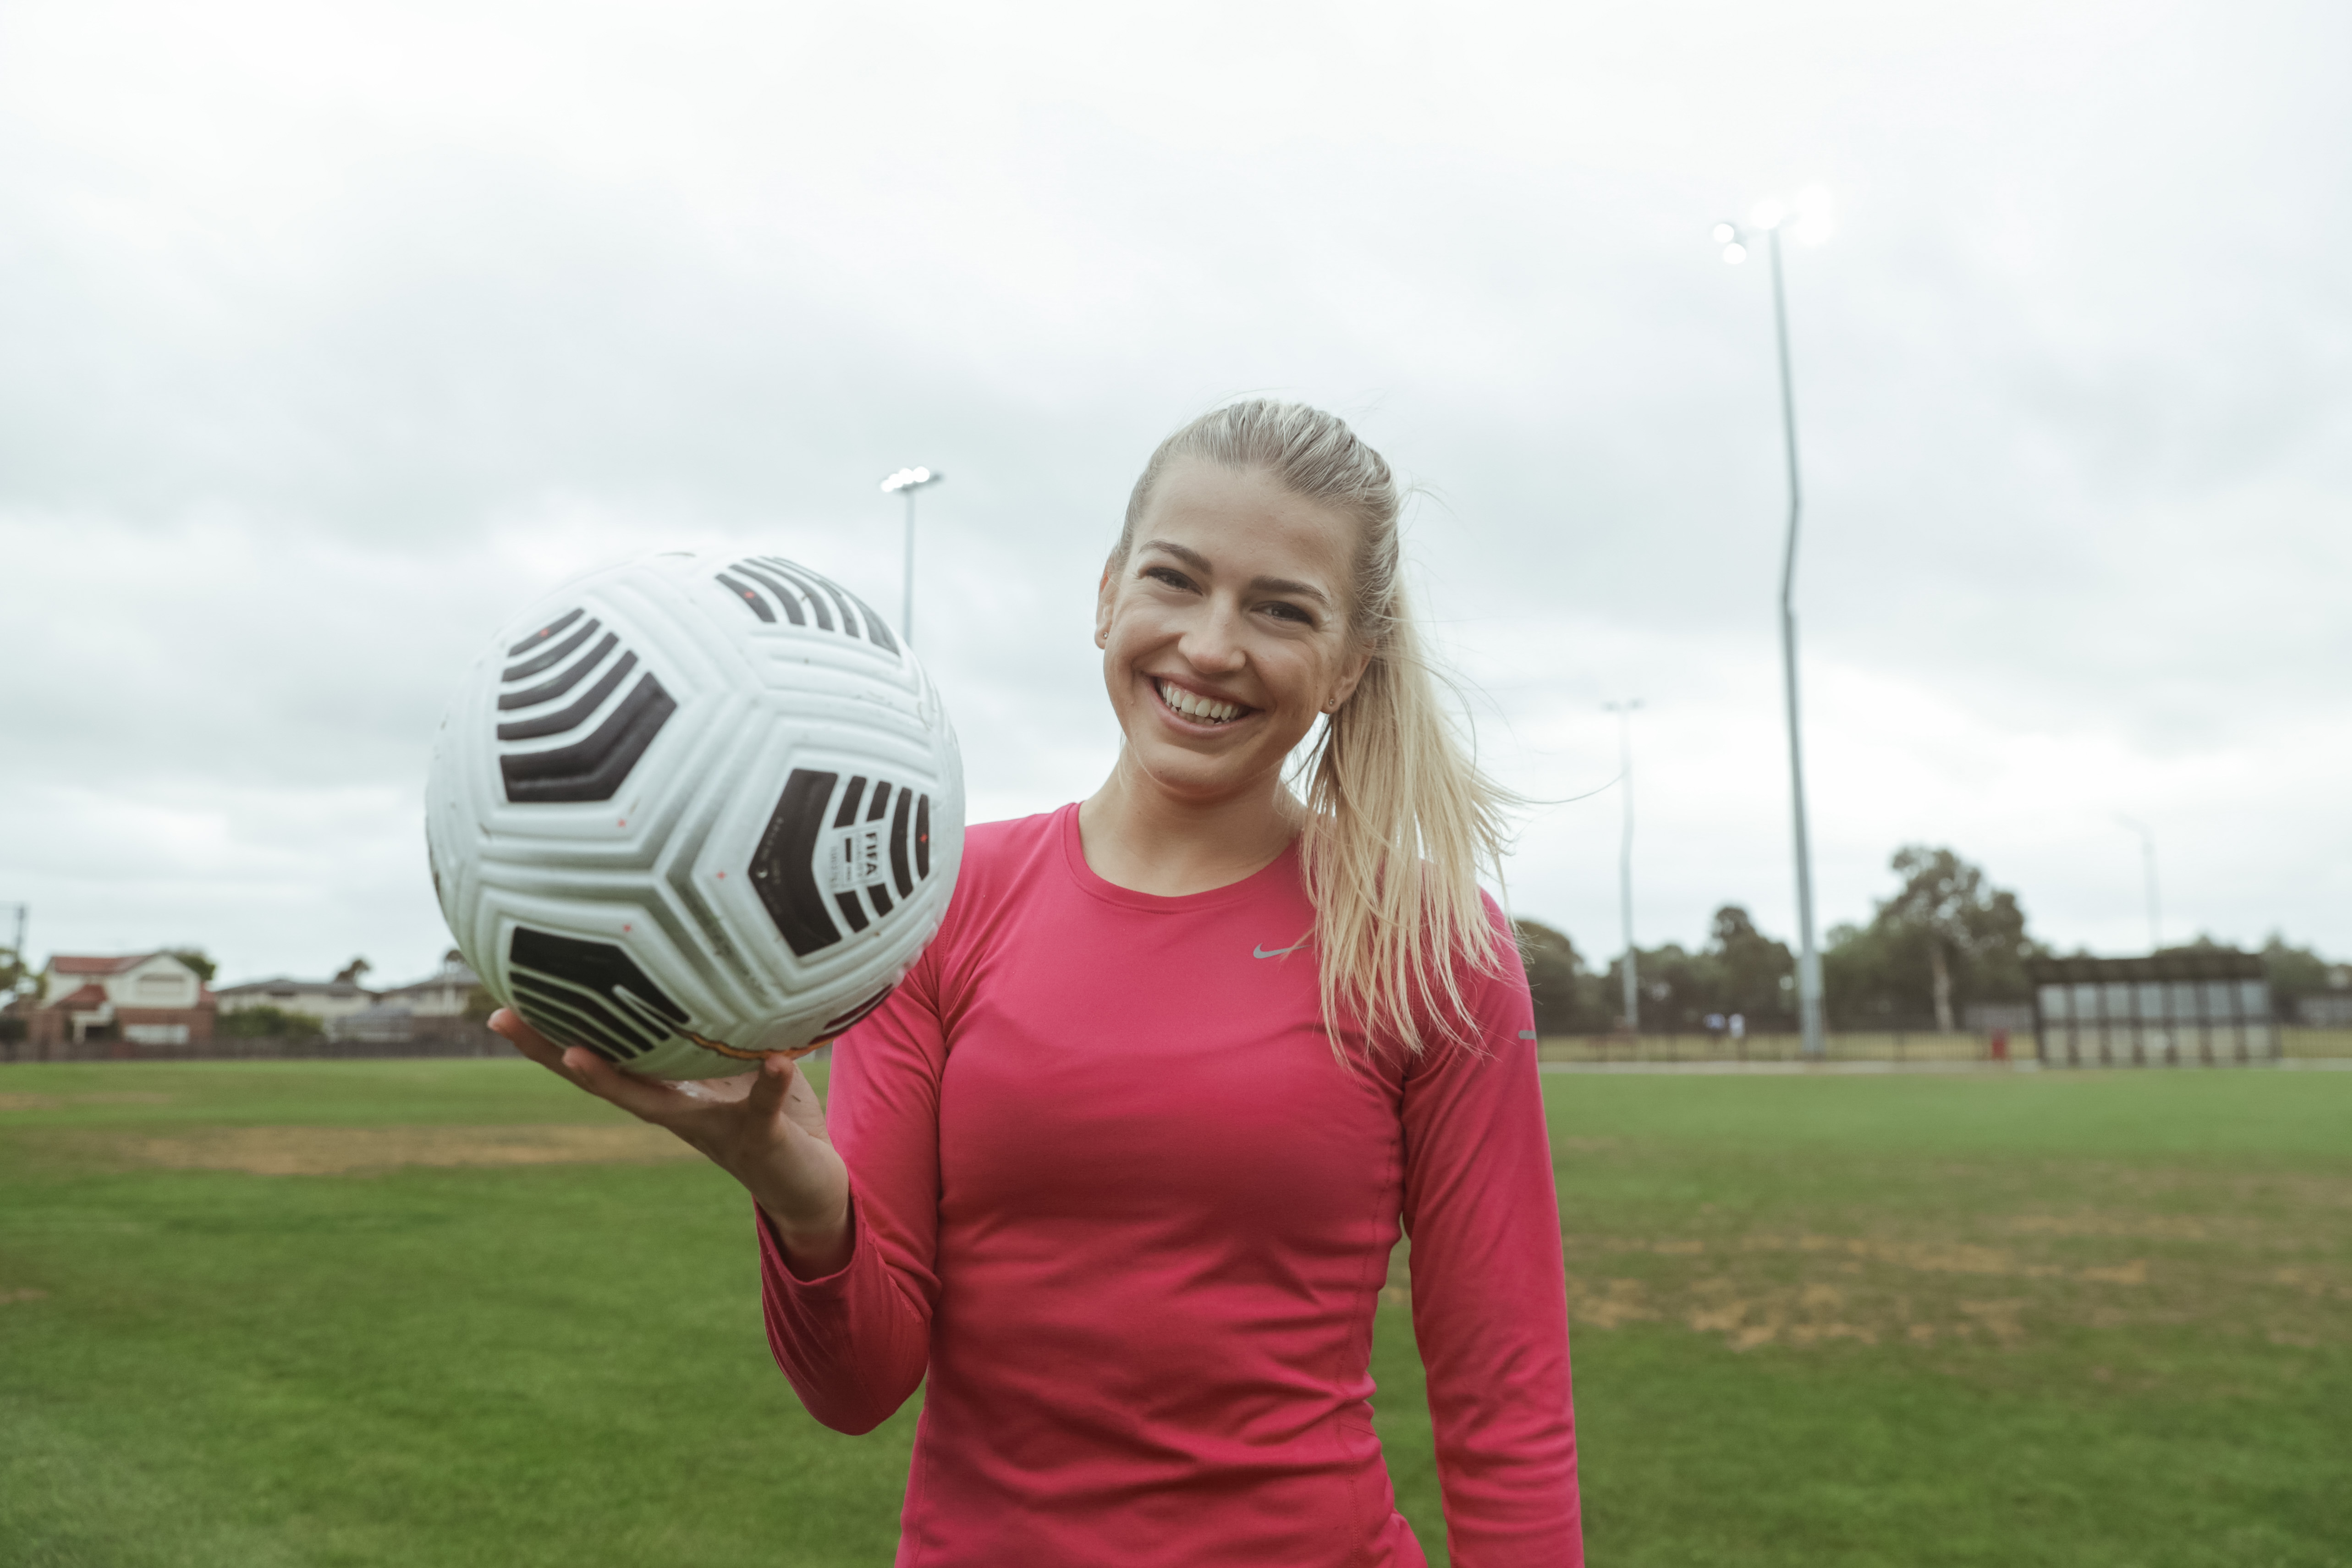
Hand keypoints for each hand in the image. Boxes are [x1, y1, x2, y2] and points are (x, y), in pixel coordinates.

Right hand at [488, 1009, 852, 1276]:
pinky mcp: (760, 1136)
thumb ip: (717, 1022)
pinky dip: (770, 1083)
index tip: (502, 997)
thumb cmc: (766, 1109)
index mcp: (665, 1088)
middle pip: (602, 1080)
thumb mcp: (736, 1061)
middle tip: (501, 1018)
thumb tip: (700, 956)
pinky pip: (763, 1106)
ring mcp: (712, 1127)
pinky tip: (776, 1060)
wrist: (807, 1182)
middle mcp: (675, 1109)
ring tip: (577, 1054)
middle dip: (551, 1052)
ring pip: (656, 1106)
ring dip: (615, 1081)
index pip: (601, 1053)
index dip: (552, 1031)